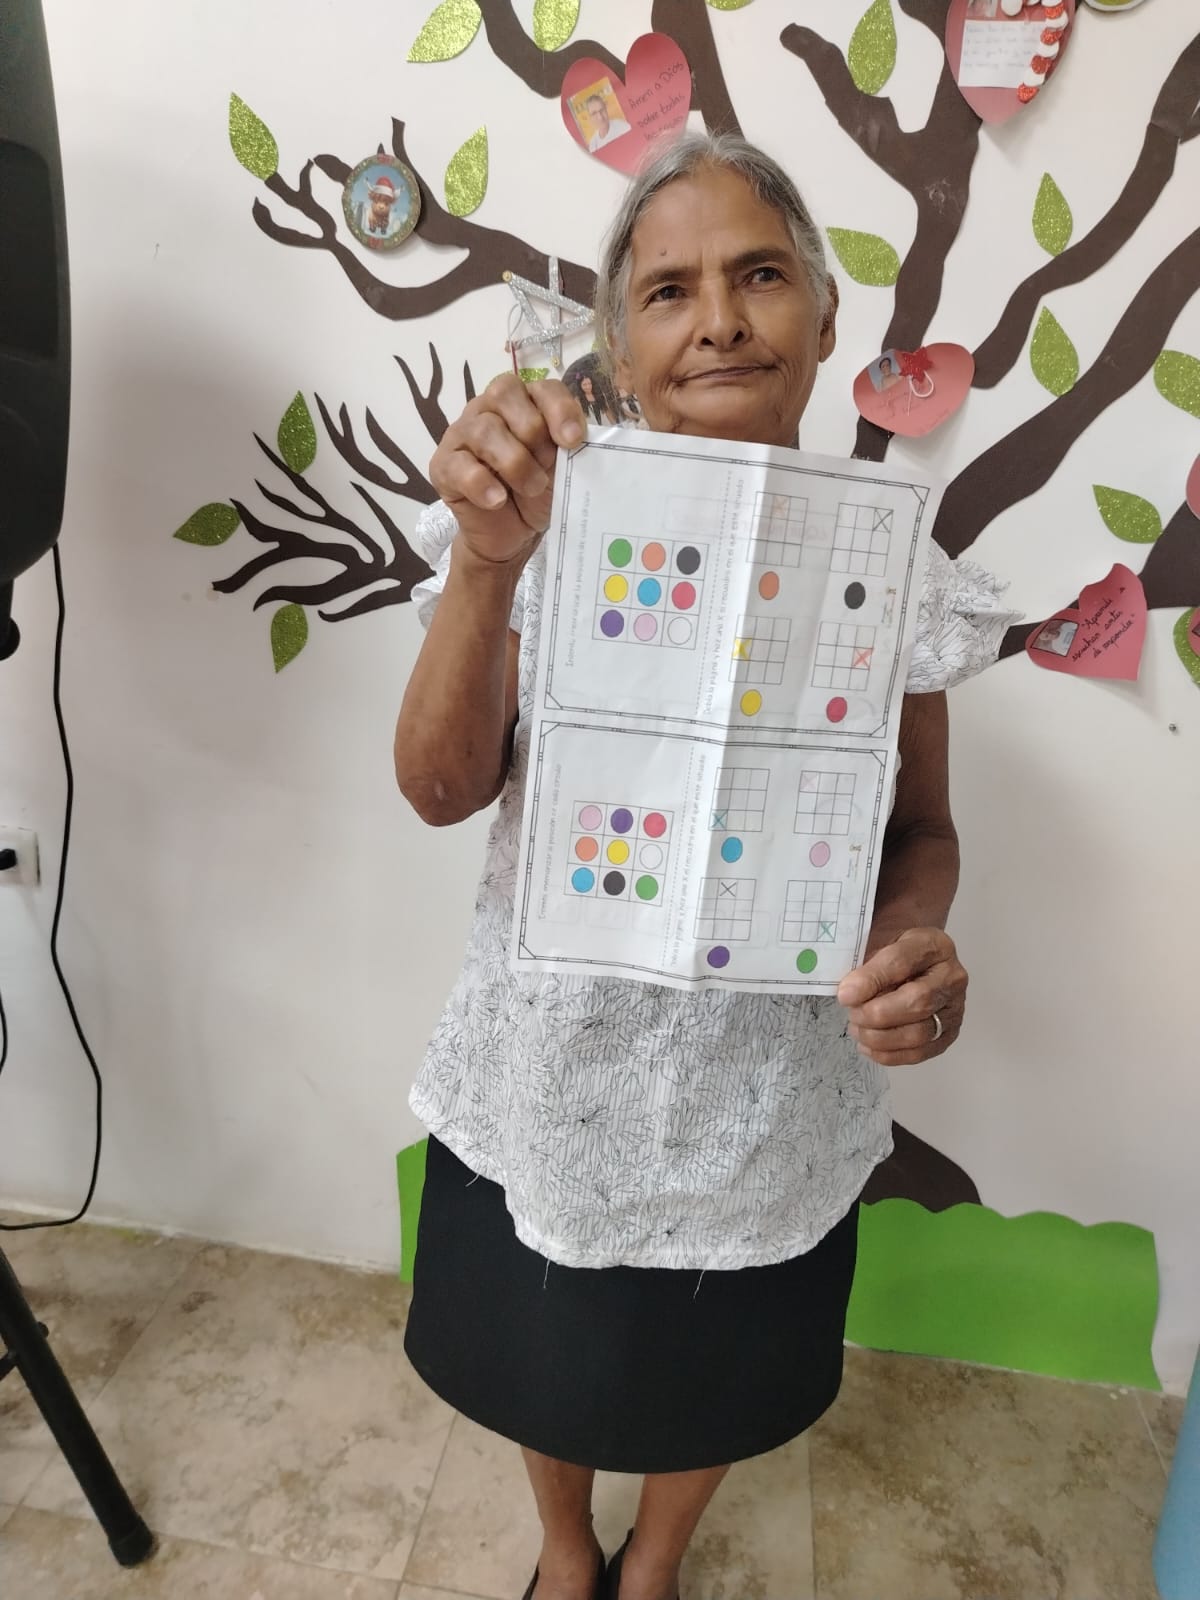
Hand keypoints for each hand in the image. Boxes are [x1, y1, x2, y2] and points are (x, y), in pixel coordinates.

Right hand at [429, 375, 585, 566]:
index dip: (559, 409)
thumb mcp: (561, 469)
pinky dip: (483, 484)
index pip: (541, 387)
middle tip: (546, 466)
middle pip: (504, 394)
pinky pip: (460, 466)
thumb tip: (573, 439)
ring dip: (515, 463)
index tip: (573, 440)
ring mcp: (462, 435)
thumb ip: (566, 448)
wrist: (514, 534)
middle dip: (532, 432)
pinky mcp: (443, 466)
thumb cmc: (539, 493)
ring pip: (483, 429)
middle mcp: (488, 409)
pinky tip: (498, 501)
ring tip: (531, 489)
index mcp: (523, 403)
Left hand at [837, 928, 966, 1065]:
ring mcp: (954, 1008)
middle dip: (876, 1014)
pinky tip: (868, 1045)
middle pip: (917, 1002)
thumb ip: (863, 958)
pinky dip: (889, 1054)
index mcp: (933, 945)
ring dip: (880, 1037)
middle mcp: (951, 977)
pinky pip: (920, 1053)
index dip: (871, 981)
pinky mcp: (948, 1034)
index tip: (844, 994)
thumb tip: (848, 992)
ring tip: (857, 1029)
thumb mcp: (878, 939)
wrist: (915, 960)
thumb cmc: (893, 948)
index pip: (902, 962)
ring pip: (919, 1033)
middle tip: (852, 1013)